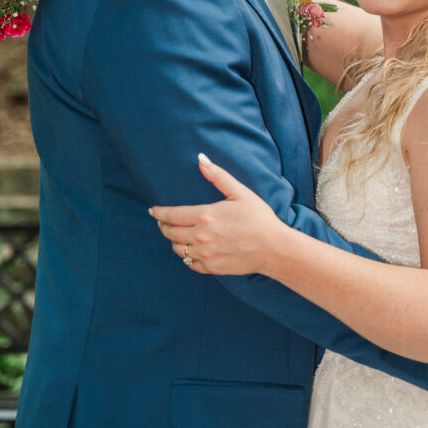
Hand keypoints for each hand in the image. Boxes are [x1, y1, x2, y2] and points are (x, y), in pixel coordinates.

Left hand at [150, 154, 281, 274]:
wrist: (273, 248)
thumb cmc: (258, 218)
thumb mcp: (240, 192)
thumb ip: (217, 176)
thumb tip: (200, 159)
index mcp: (204, 217)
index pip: (171, 215)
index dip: (159, 213)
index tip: (153, 210)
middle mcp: (200, 238)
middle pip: (170, 233)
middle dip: (163, 226)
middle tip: (162, 222)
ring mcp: (205, 255)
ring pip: (178, 249)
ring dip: (174, 241)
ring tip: (175, 235)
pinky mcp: (212, 268)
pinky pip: (190, 264)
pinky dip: (186, 256)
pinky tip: (189, 250)